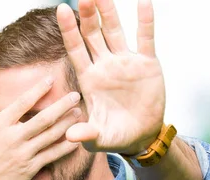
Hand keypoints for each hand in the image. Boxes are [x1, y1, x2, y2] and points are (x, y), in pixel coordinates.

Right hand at [0, 81, 81, 179]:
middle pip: (43, 119)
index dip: (37, 90)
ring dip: (67, 123)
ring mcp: (24, 153)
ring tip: (79, 112)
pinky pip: (52, 155)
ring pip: (51, 135)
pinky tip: (77, 138)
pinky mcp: (31, 167)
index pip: (22, 103)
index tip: (50, 80)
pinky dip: (65, 146)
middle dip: (62, 105)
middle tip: (75, 95)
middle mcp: (14, 138)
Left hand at [57, 0, 164, 154]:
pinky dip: (145, 21)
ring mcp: (125, 62)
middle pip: (93, 34)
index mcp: (89, 78)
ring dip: (109, 12)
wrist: (141, 137)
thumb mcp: (99, 137)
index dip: (70, 30)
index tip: (62, 10)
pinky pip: (146, 39)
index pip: (76, 49)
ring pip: (115, 31)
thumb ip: (86, 133)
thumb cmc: (115, 136)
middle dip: (88, 15)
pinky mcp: (147, 64)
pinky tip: (144, 3)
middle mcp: (105, 65)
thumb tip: (70, 135)